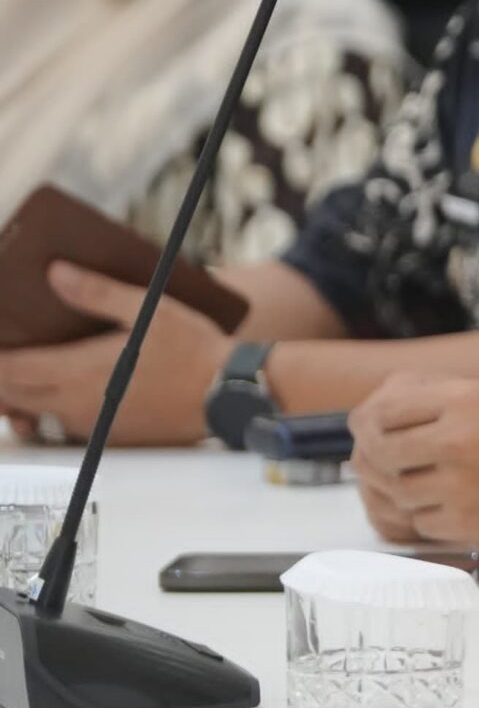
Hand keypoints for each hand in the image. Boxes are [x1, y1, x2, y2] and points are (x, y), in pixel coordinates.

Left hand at [0, 263, 230, 444]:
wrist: (226, 391)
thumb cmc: (193, 350)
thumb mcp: (147, 309)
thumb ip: (97, 292)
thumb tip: (57, 273)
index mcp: (79, 370)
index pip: (10, 369)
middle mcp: (77, 403)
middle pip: (13, 395)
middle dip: (1, 377)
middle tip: (4, 355)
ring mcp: (91, 423)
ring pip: (35, 413)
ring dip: (21, 396)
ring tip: (22, 375)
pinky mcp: (108, 435)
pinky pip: (63, 426)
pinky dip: (51, 410)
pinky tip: (65, 393)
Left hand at [349, 375, 478, 549]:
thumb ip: (446, 394)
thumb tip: (388, 402)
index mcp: (467, 402)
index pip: (384, 410)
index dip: (367, 420)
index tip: (368, 426)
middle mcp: (459, 443)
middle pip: (379, 453)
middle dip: (372, 456)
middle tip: (377, 458)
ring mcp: (462, 489)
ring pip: (396, 492)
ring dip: (399, 487)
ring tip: (415, 480)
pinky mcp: (470, 527)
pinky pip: (422, 523)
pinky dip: (425, 515)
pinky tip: (444, 503)